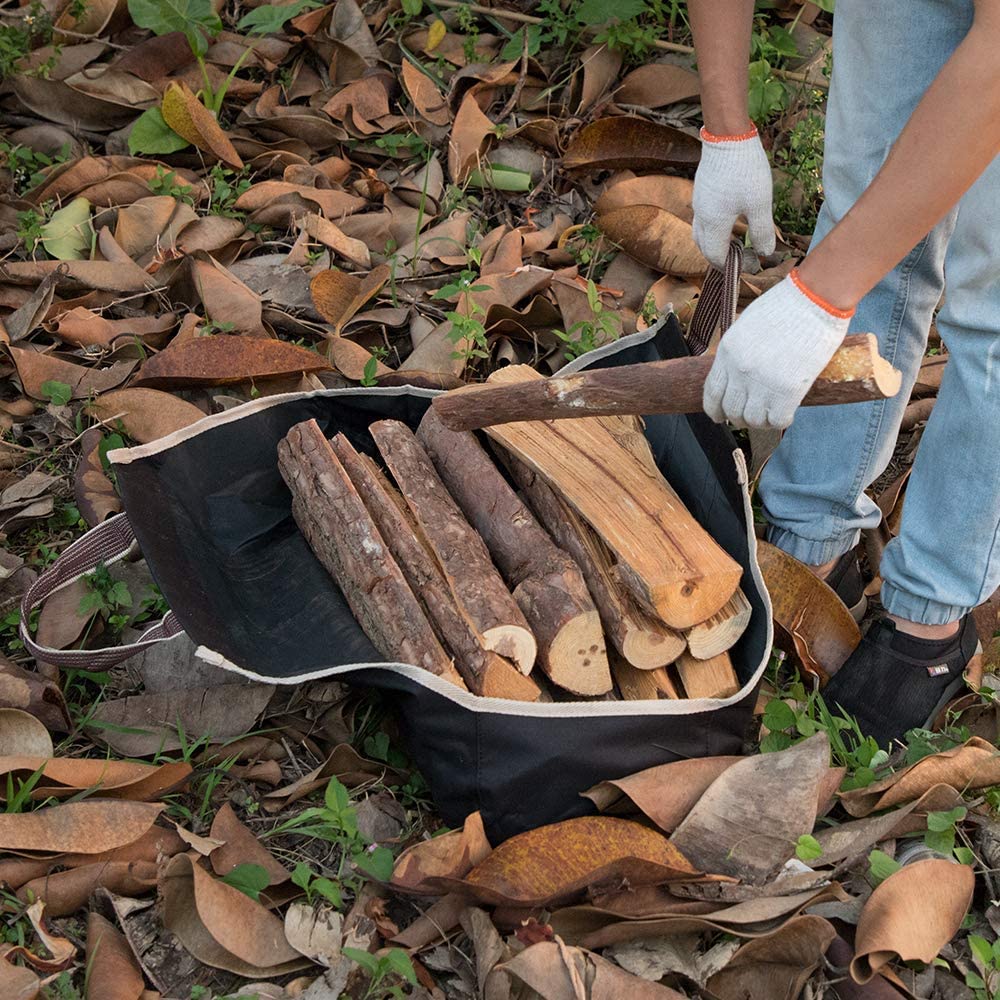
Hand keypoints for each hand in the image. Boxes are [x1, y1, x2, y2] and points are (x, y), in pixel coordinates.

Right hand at [692, 126, 775, 268]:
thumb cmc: (745, 171)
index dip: (728, 266)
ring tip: (733, 241)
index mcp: (714, 224)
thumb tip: (765, 254)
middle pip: (703, 246)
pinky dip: (712, 227)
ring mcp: (699, 202)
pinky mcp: (701, 190)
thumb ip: (762, 231)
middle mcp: (701, 216)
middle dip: (718, 257)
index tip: (745, 267)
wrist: (727, 137)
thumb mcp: (759, 204)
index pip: (715, 256)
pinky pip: (702, 217)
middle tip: (737, 259)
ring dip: (713, 242)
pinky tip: (728, 218)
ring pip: (700, 232)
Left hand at [703, 270, 853, 428]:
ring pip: (753, 419)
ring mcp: (762, 382)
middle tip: (750, 416)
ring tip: (770, 415)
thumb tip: (737, 375)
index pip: (712, 392)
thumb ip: (739, 352)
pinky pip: (777, 420)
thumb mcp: (747, 326)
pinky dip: (780, 421)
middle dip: (739, 417)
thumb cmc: (786, 306)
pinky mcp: (787, 390)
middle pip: (731, 410)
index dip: (715, 409)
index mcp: (727, 352)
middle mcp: (740, 371)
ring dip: (760, 421)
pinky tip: (786, 414)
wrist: (814, 299)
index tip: (718, 416)